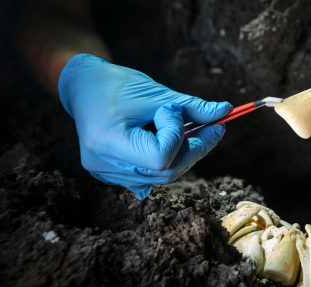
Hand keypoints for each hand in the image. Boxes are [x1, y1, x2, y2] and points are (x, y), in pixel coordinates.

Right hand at [58, 54, 231, 198]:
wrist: (85, 87)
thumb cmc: (118, 85)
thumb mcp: (158, 93)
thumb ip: (193, 108)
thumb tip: (226, 111)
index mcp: (108, 141)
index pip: (160, 157)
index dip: (177, 136)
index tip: (175, 112)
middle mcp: (103, 164)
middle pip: (165, 172)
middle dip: (193, 150)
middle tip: (213, 128)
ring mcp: (105, 173)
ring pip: (161, 177)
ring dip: (182, 155)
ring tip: (188, 131)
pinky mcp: (111, 174)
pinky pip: (149, 178)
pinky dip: (167, 161)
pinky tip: (170, 143)